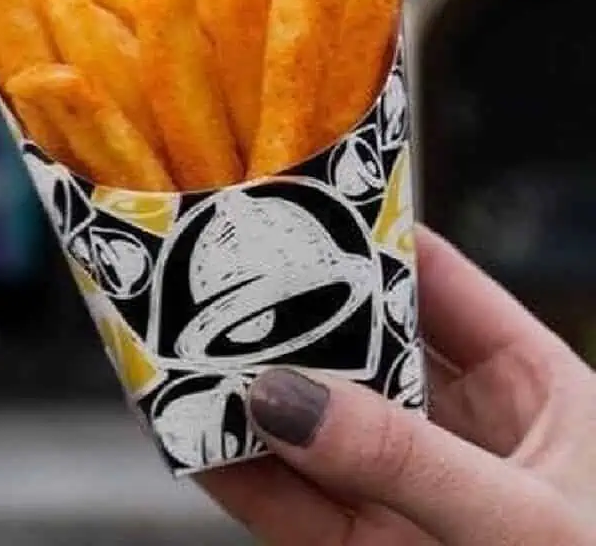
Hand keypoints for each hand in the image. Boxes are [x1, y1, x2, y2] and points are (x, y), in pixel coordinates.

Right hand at [202, 226, 595, 543]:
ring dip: (248, 394)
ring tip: (176, 350)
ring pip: (316, 426)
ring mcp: (411, 494)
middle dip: (286, 313)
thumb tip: (283, 397)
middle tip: (211, 276)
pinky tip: (191, 439)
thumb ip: (406, 461)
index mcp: (533, 387)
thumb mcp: (525, 525)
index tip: (289, 197)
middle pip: (358, 345)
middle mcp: (463, 430)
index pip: (436, 278)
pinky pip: (293, 506)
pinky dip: (237, 473)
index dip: (365, 232)